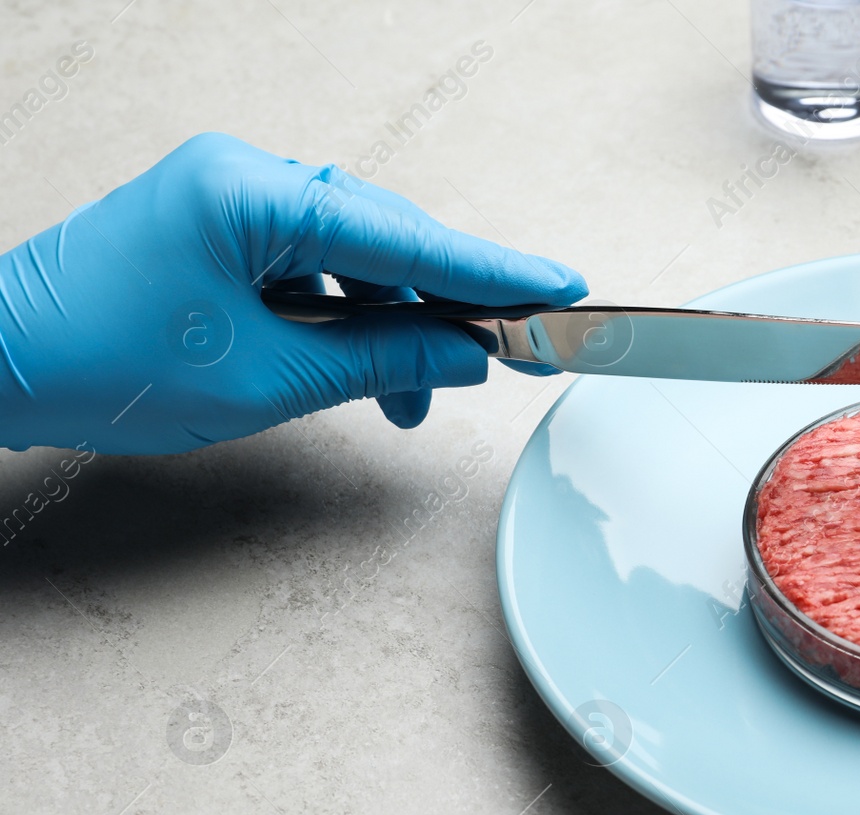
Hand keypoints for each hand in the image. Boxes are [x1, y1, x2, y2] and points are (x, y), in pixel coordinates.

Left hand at [0, 132, 585, 453]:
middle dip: (446, 305)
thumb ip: (382, 363)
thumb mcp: (268, 378)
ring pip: (354, 254)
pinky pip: (312, 263)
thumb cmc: (103, 364)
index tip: (558, 285)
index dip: (491, 270)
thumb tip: (466, 357)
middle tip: (511, 349)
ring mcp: (229, 195)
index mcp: (253, 194)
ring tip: (415, 396)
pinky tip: (365, 367)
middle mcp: (246, 175)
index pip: (406, 237)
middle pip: (387, 237)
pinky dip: (347, 316)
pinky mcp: (218, 225)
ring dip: (393, 324)